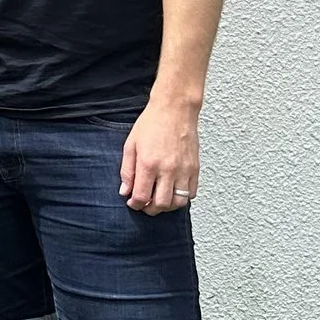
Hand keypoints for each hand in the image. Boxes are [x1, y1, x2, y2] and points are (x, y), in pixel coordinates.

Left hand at [121, 92, 200, 214]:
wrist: (175, 109)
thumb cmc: (152, 124)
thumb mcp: (130, 145)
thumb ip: (127, 170)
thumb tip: (125, 191)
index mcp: (148, 164)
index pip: (142, 196)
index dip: (135, 204)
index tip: (132, 202)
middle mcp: (168, 170)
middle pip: (161, 204)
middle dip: (150, 209)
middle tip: (145, 205)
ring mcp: (184, 170)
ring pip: (178, 202)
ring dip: (167, 206)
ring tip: (159, 200)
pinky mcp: (195, 168)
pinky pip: (192, 193)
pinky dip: (183, 198)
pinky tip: (173, 191)